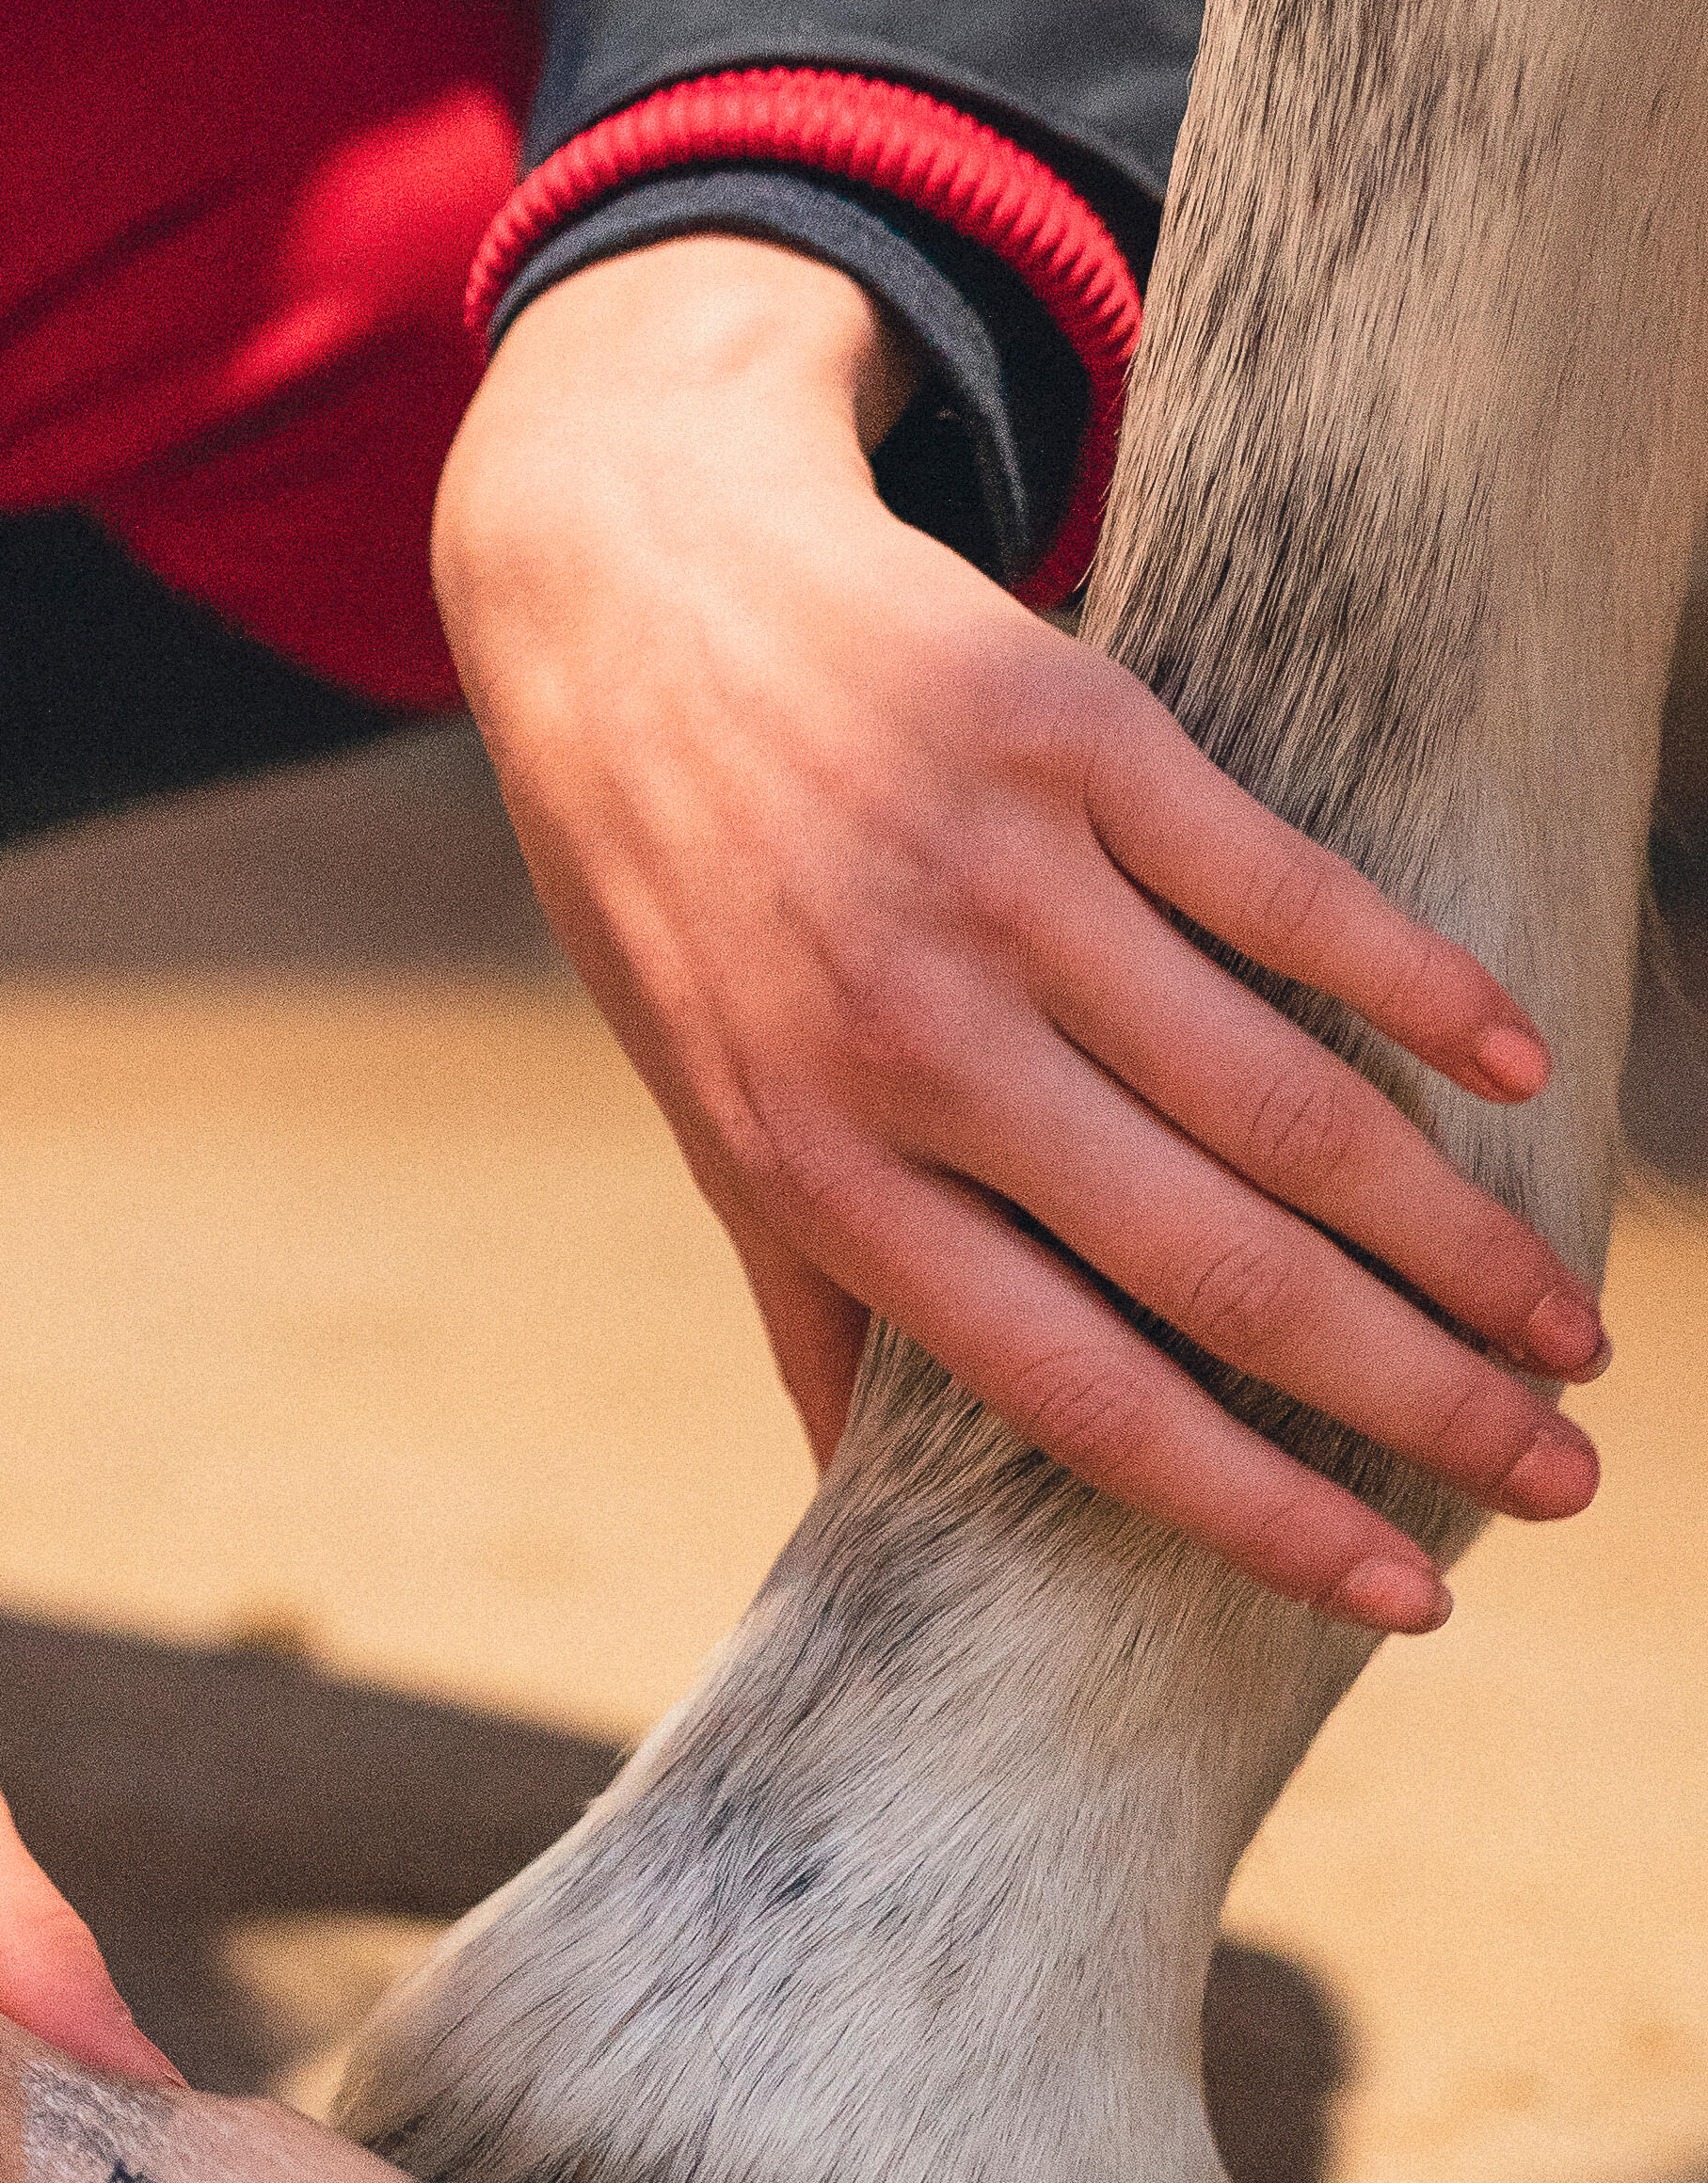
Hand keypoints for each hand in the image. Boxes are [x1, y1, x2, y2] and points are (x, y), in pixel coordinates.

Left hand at [431, 236, 1605, 1630]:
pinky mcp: (1076, 743)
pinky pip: (1287, 892)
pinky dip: (1423, 985)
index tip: (1404, 1594)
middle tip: (1562, 1475)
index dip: (1258, 1511)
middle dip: (1416, 1395)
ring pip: (1287, 1104)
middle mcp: (914, 1049)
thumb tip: (854, 1512)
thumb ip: (809, 1304)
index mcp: (820, 1172)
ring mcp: (1002, 891)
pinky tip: (1519, 1070)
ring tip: (1566, 1319)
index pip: (1079, 1395)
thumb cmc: (668, 882)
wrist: (617, 587)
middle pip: (1223, 1269)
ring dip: (1457, 1233)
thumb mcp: (699, 1106)